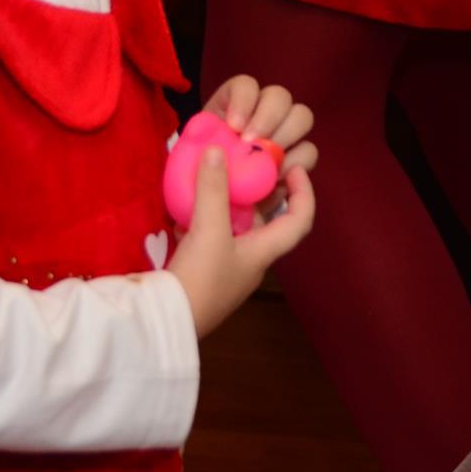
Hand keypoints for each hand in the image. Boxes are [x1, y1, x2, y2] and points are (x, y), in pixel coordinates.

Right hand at [170, 75, 317, 335]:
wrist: (166, 321)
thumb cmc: (201, 278)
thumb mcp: (209, 230)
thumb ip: (213, 190)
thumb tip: (217, 150)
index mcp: (264, 252)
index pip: (299, 220)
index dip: (304, 193)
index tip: (293, 168)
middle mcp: (251, 260)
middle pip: (267, 222)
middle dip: (261, 192)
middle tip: (250, 165)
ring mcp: (226, 268)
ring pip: (238, 227)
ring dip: (231, 203)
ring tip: (219, 177)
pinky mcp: (203, 272)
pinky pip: (212, 237)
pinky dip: (206, 218)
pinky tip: (187, 206)